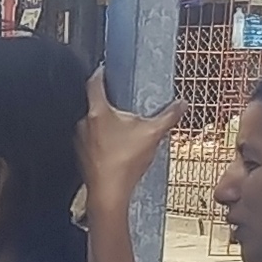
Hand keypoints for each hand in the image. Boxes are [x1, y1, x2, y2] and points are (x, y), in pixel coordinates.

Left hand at [77, 76, 175, 215]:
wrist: (109, 193)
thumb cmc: (124, 162)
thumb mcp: (153, 133)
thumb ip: (169, 116)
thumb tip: (182, 104)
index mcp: (98, 112)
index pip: (94, 82)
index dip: (100, 72)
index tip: (105, 68)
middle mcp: (83, 123)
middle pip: (93, 103)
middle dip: (108, 101)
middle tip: (122, 101)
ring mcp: (80, 140)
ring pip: (92, 123)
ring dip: (105, 122)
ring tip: (123, 126)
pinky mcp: (81, 154)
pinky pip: (91, 139)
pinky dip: (102, 138)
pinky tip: (116, 146)